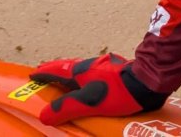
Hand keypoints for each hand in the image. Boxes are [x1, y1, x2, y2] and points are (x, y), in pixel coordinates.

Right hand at [29, 53, 166, 124]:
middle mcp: (90, 66)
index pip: (56, 71)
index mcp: (80, 71)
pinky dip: (84, 78)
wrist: (147, 81)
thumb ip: (66, 108)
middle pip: (67, 67)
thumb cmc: (118, 91)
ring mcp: (103, 66)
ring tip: (64, 80)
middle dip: (55, 70)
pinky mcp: (115, 71)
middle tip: (45, 72)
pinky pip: (93, 73)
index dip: (44, 73)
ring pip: (81, 70)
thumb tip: (43, 115)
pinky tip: (91, 83)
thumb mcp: (89, 103)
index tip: (33, 74)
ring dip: (69, 74)